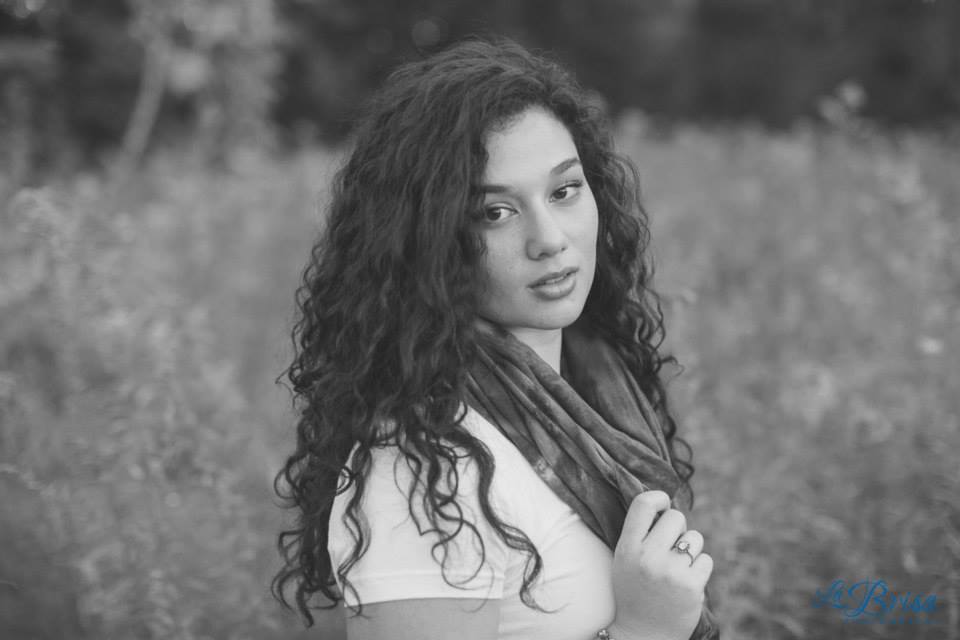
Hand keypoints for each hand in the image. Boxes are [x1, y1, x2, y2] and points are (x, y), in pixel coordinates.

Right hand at [607, 490, 712, 639]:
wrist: (642, 635)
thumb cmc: (635, 591)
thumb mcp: (625, 559)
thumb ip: (640, 533)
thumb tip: (667, 505)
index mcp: (627, 547)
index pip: (644, 503)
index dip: (659, 498)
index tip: (663, 506)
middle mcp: (648, 556)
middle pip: (676, 517)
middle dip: (678, 529)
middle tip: (670, 548)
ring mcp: (671, 571)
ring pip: (695, 538)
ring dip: (690, 550)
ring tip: (676, 570)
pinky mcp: (692, 586)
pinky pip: (706, 560)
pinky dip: (700, 569)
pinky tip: (685, 583)